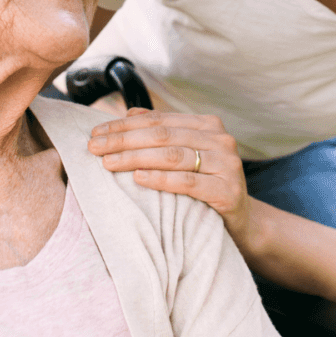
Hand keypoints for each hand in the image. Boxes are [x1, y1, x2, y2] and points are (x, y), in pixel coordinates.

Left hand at [88, 109, 254, 246]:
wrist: (242, 223)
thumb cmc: (206, 186)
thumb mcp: (186, 156)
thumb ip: (163, 133)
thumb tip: (129, 112)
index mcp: (208, 125)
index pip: (159, 120)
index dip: (124, 125)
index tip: (96, 133)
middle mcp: (220, 139)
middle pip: (162, 135)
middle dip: (124, 140)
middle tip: (94, 147)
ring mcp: (227, 164)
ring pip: (173, 155)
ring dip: (135, 157)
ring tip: (108, 162)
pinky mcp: (228, 191)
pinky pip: (188, 182)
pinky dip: (160, 179)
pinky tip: (137, 178)